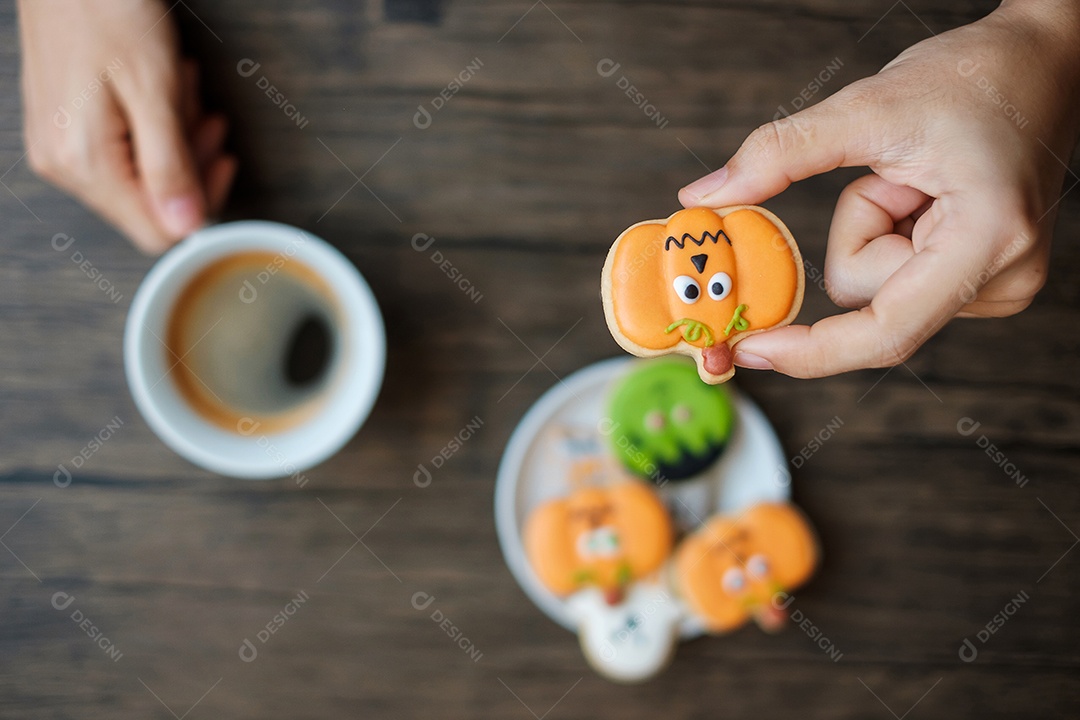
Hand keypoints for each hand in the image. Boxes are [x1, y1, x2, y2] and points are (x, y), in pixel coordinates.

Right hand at [18, 0, 236, 252]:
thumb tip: (188, 227)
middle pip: (149, 204)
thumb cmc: (105, 8)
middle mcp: (63, 164)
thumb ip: (170, 167)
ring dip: (174, 138)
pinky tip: (160, 88)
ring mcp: (59, 146)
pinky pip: (120, 148)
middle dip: (189, 162)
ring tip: (181, 89)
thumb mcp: (153, 90)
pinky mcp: (62, 127)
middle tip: (206, 117)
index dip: (201, 205)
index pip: (157, 231)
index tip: (222, 161)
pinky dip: (151, 124)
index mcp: (83, 163)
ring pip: (139, 174)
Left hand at [678, 0, 1079, 377]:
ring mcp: (991, 283)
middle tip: (898, 172)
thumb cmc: (975, 77)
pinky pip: (891, 275)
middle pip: (864, 293)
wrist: (1039, 63)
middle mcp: (999, 279)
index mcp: (987, 242)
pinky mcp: (976, 278)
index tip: (750, 350)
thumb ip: (780, 153)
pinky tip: (926, 193)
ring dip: (872, 225)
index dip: (812, 350)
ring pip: (871, 284)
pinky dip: (889, 231)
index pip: (885, 332)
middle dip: (858, 227)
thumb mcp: (869, 105)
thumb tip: (704, 197)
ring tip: (920, 176)